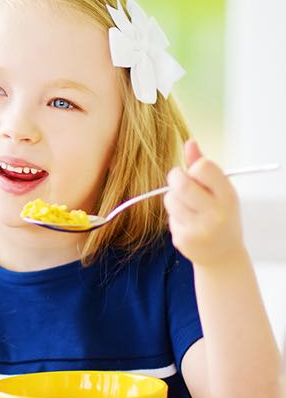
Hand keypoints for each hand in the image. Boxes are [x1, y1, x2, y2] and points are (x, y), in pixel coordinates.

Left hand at [164, 139, 244, 267]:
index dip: (194, 167)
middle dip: (175, 177)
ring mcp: (197, 228)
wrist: (222, 256)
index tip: (195, 173)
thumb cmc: (221, 215)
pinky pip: (169, 217)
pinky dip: (175, 216)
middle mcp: (214, 213)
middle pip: (181, 183)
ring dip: (173, 198)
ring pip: (170, 199)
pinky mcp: (183, 240)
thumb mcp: (220, 190)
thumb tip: (189, 141)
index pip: (203, 167)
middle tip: (178, 180)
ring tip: (187, 206)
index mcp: (227, 195)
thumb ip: (204, 166)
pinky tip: (188, 224)